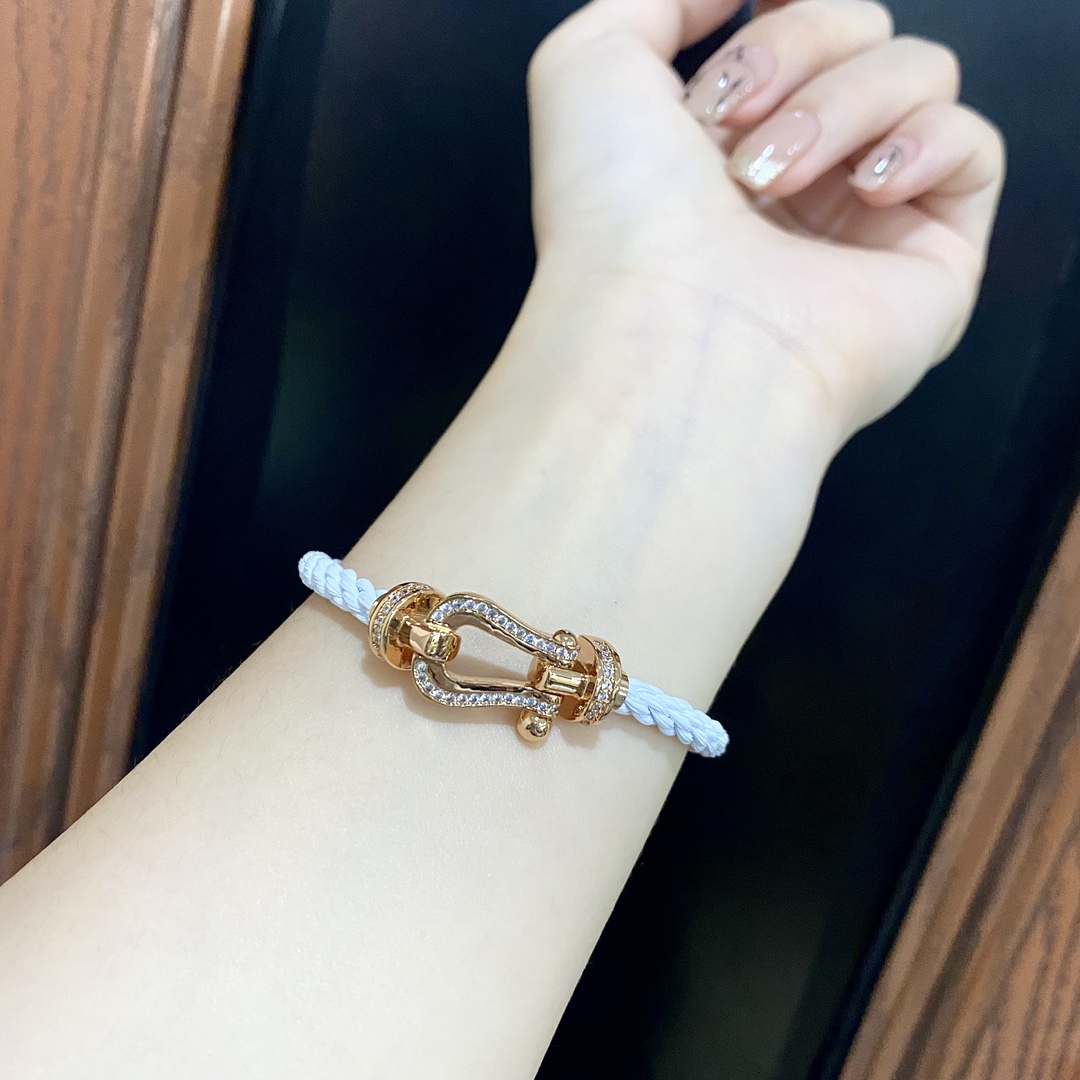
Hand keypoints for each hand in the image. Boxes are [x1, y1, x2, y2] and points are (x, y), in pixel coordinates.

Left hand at [527, 0, 1004, 431]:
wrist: (668, 330)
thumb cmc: (616, 221)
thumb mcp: (591, 68)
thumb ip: (656, 3)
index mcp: (723, 143)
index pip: (793, 24)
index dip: (782, 7)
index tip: (754, 6)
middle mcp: (797, 179)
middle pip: (858, 29)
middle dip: (793, 51)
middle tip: (734, 128)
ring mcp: (865, 221)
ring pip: (918, 71)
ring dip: (841, 102)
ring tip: (775, 180)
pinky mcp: (931, 260)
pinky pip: (974, 145)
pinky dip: (924, 144)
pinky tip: (863, 191)